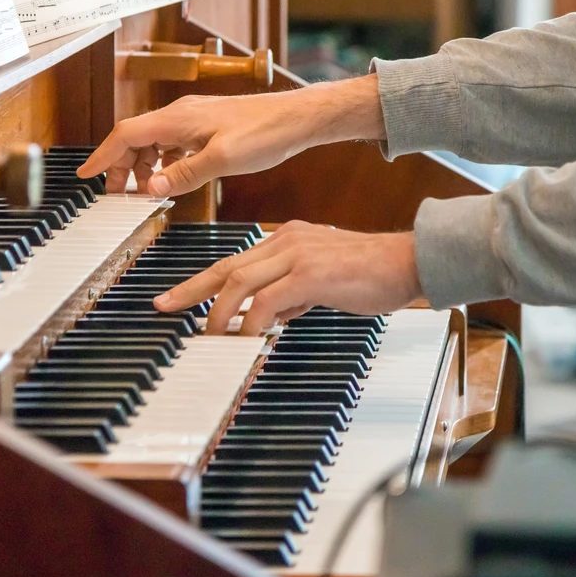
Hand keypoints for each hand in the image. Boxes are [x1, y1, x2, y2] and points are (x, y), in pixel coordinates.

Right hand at [75, 75, 385, 195]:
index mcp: (177, 119)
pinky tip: (170, 179)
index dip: (102, 156)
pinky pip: (172, 144)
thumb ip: (184, 174)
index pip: (125, 134)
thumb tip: (150, 187)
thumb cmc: (265, 133)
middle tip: (115, 195)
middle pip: (134, 138)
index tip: (86, 175)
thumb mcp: (222, 160)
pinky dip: (163, 162)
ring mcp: (193, 119)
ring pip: (153, 141)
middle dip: (120, 166)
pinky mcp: (206, 126)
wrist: (297, 119)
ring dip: (142, 166)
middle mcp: (181, 115)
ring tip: (142, 192)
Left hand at [153, 221, 422, 334]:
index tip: (178, 297)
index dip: (202, 281)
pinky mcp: (311, 273)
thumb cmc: (373, 273)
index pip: (235, 261)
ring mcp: (297, 254)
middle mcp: (286, 239)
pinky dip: (252, 322)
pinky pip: (268, 300)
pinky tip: (249, 339)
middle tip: (165, 307)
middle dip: (191, 290)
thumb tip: (271, 317)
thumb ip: (293, 295)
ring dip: (219, 313)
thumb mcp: (323, 282)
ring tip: (210, 337)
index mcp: (287, 238)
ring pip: (239, 281)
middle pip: (226, 266)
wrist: (410, 261)